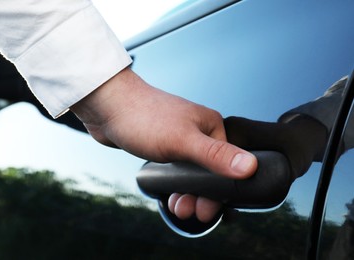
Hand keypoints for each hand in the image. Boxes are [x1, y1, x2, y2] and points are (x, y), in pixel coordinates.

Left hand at [71, 68, 256, 221]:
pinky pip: (177, 170)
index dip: (219, 192)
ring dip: (187, 193)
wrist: (108, 105)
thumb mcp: (182, 140)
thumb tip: (249, 167)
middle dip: (200, 196)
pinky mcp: (165, 145)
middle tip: (188, 211)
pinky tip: (169, 194)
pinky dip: (175, 184)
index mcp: (211, 127)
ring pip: (192, 173)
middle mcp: (199, 133)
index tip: (207, 211)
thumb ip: (215, 155)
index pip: (227, 167)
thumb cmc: (143, 117)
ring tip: (177, 207)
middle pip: (209, 172)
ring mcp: (181, 139)